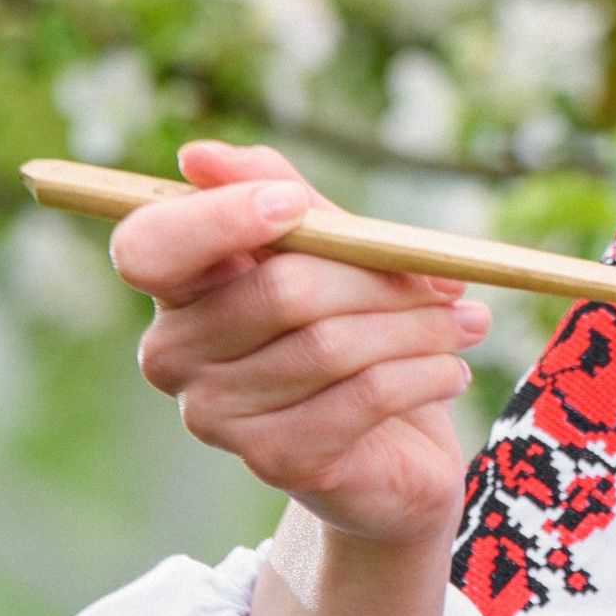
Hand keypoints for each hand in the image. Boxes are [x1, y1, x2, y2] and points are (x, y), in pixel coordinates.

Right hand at [114, 139, 482, 550]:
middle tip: (448, 280)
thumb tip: (199, 155)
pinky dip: (423, 375)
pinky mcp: (274, 461)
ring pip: (332, 345)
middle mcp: (174, 355)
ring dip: (419, 327)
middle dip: (380, 277)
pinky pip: (363, 397)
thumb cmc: (354, 330)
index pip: (149, 247)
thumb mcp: (332, 251)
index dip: (219, 220)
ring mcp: (216, 416)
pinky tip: (453, 371)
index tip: (294, 204)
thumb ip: (285, 197)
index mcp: (174, 290)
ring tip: (467, 323)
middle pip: (280, 291)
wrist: (390, 453)